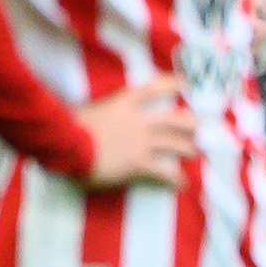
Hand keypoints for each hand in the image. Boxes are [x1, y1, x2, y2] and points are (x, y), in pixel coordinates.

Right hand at [78, 74, 195, 189]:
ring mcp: (141, 143)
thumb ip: (100, 113)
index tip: (185, 82)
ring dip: (189, 150)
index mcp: (124, 103)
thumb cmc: (68, 125)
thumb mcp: (86, 110)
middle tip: (199, 127)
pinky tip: (182, 184)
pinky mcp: (139, 164)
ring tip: (195, 153)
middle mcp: (139, 121)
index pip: (154, 88)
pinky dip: (176, 179)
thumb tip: (96, 117)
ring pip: (176, 145)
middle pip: (175, 120)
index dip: (172, 84)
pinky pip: (164, 173)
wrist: (66, 142)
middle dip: (191, 124)